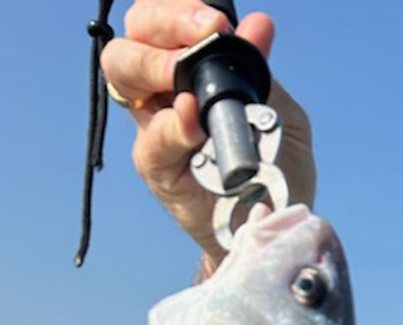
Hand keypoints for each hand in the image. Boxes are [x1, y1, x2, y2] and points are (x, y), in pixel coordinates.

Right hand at [100, 2, 316, 267]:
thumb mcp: (280, 113)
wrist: (272, 225)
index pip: (163, 17)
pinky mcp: (157, 167)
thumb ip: (262, 73)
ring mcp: (156, 126)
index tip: (219, 24)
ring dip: (155, 63)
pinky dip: (170, 127)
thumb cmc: (274, 169)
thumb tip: (258, 25)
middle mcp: (164, 89)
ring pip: (122, 71)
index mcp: (190, 67)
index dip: (180, 9)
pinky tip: (193, 122)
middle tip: (207, 35)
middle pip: (135, 33)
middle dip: (165, 23)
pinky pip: (150, 139)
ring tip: (190, 77)